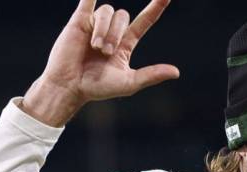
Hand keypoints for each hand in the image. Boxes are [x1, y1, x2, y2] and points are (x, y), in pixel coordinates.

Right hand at [22, 0, 179, 126]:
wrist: (70, 86)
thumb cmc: (98, 87)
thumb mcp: (129, 83)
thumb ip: (151, 75)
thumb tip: (176, 72)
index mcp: (125, 45)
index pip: (144, 22)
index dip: (155, 8)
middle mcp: (112, 32)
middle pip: (123, 17)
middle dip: (116, 33)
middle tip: (105, 52)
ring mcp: (95, 25)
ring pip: (108, 11)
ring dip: (104, 29)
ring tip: (95, 47)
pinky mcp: (79, 21)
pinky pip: (88, 0)